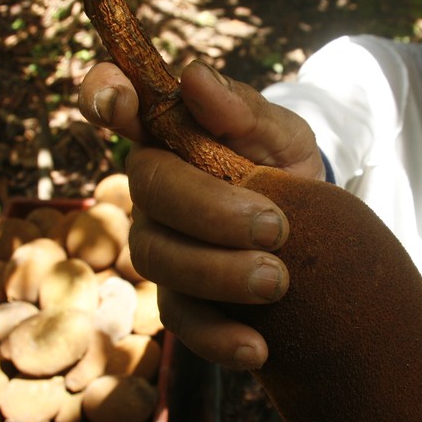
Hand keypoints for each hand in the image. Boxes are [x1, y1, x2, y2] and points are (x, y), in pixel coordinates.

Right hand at [78, 60, 322, 369]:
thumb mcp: (281, 133)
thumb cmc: (285, 168)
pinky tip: (257, 348)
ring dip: (219, 273)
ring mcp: (161, 246)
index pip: (117, 103)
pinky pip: (183, 322)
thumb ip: (242, 107)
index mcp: (170, 134)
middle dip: (209, 209)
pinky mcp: (181, 302)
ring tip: (278, 282)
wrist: (317, 235)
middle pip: (149, 190)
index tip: (119, 101)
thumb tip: (192, 74)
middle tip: (275, 226)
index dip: (104, 97)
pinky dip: (219, 337)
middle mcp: (153, 190)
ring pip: (160, 259)